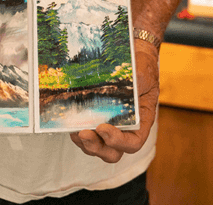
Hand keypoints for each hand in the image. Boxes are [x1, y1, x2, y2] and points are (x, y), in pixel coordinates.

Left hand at [70, 41, 158, 162]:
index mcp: (142, 121)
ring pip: (97, 148)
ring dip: (84, 143)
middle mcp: (126, 129)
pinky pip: (87, 137)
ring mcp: (110, 127)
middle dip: (97, 148)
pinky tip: (70, 124)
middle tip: (84, 134)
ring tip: (75, 130)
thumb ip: (135, 82)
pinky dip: (78, 134)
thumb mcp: (142, 73)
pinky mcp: (96, 122)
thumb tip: (116, 83)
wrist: (135, 58)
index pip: (134, 143)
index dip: (118, 142)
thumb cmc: (141, 67)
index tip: (103, 128)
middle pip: (113, 153)